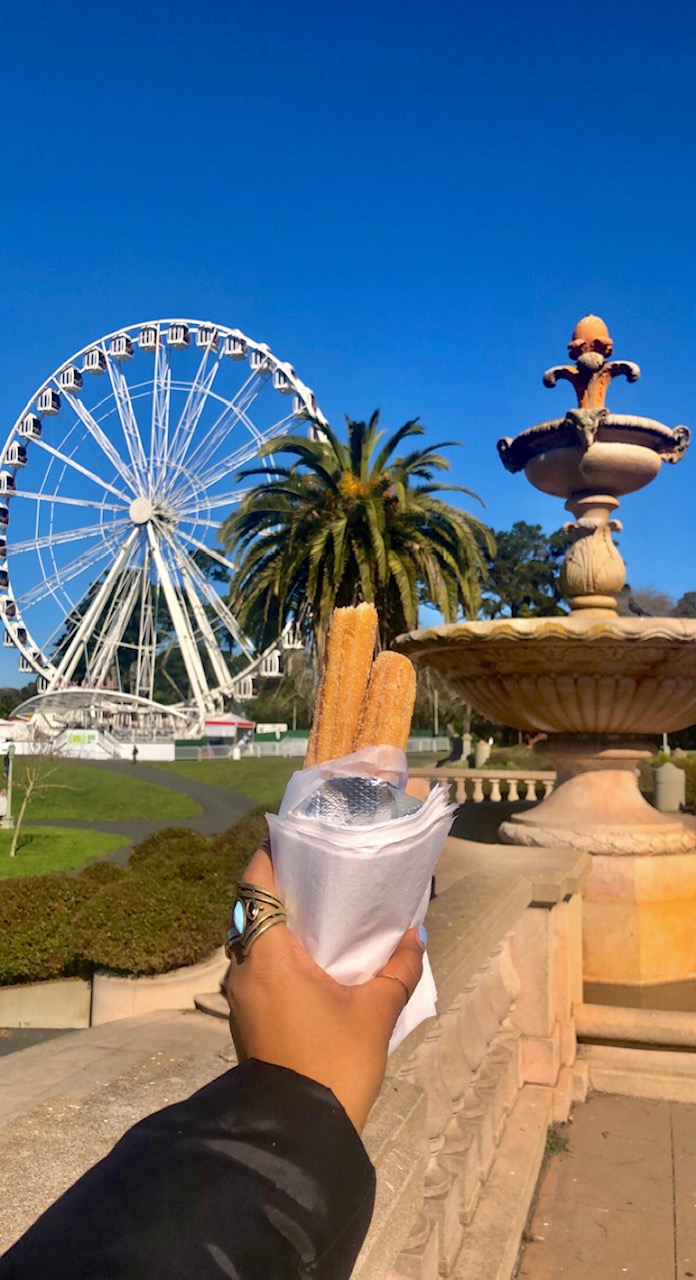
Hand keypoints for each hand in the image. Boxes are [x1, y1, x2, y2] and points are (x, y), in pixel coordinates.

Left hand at [226, 844, 424, 1132]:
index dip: (269, 856)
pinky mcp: (245, 1019)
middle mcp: (243, 969)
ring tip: (318, 913)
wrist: (297, 1132)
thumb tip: (413, 936)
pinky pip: (256, 969)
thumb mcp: (375, 1013)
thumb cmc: (334, 1062)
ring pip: (252, 942)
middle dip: (279, 889)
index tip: (293, 839)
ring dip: (277, 924)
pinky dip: (277, 954)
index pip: (254, 885)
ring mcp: (240, 997)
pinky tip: (311, 959)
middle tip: (317, 873)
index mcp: (267, 955)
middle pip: (250, 910)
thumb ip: (397, 969)